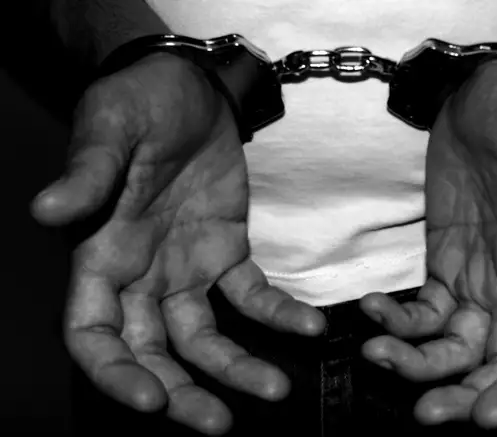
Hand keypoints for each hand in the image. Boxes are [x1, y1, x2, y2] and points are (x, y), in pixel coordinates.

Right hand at [31, 53, 325, 434]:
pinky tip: (309, 326)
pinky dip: (279, 314)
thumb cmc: (139, 103)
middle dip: (181, 392)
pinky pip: (253, 295)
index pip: (93, 334)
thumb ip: (88, 174)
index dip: (115, 373)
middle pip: (153, 352)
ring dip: (236, 367)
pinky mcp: (229, 253)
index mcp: (101, 255)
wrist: (191, 88)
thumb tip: (47, 210)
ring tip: (274, 389)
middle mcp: (140, 275)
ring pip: (205, 336)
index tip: (153, 399)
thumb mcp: (111, 129)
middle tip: (220, 424)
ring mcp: (186, 269)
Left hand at [360, 60, 496, 427]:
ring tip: (377, 354)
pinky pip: (423, 312)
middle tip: (423, 414)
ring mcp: (478, 278)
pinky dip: (399, 322)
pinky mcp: (444, 264)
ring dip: (420, 365)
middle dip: (465, 394)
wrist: (486, 93)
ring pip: (455, 347)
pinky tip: (373, 309)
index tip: (487, 417)